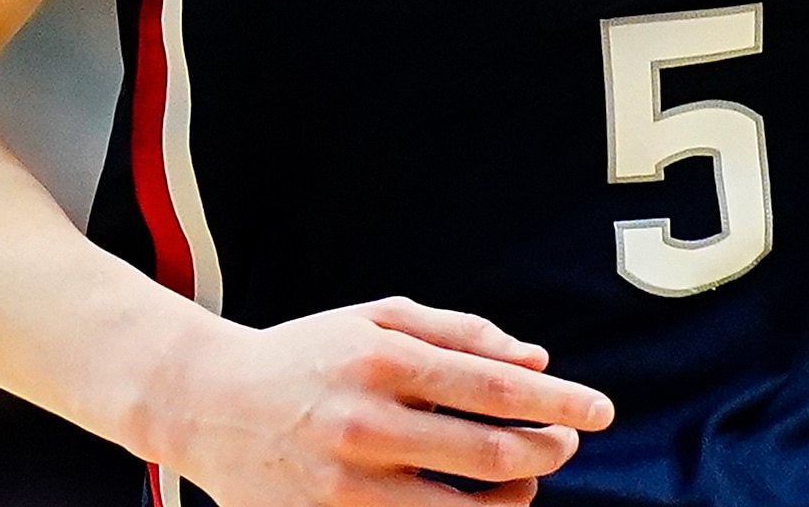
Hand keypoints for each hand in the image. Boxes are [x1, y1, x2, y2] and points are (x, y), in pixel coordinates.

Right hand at [142, 296, 612, 504]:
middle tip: (564, 443)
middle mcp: (368, 425)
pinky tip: (470, 501)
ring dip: (512, 496)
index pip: (497, 388)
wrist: (207, 404)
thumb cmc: (306, 355)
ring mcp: (349, 486)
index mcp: (384, 361)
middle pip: (494, 455)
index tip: (601, 410)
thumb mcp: (378, 319)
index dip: (560, 402)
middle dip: (548, 452)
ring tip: (519, 477)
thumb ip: (460, 334)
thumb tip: (537, 359)